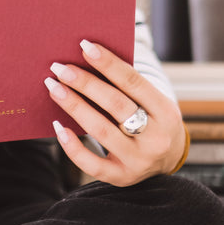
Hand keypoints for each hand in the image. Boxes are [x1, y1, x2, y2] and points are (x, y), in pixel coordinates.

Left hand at [45, 40, 186, 186]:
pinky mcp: (122, 178)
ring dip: (74, 106)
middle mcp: (155, 138)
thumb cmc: (153, 118)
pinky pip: (92, 164)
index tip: (85, 46)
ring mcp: (139, 161)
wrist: (169, 159)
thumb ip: (128, 85)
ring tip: (54, 88)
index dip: (108, 63)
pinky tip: (58, 126)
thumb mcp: (153, 101)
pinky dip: (72, 146)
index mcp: (165, 111)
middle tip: (60, 68)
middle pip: (115, 105)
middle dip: (85, 83)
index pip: (133, 82)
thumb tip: (88, 59)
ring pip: (101, 131)